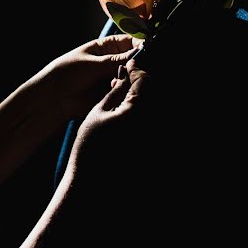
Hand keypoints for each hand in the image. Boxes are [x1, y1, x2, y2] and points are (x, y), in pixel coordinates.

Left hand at [28, 35, 138, 119]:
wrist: (55, 98)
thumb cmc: (68, 73)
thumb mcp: (92, 63)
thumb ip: (116, 60)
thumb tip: (140, 52)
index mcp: (107, 46)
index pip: (131, 40)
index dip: (141, 43)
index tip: (149, 49)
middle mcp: (115, 60)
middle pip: (137, 58)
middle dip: (141, 62)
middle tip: (141, 68)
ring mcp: (117, 76)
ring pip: (135, 75)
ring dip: (137, 77)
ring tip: (131, 80)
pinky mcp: (117, 92)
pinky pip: (130, 89)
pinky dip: (131, 90)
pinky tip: (128, 91)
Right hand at [67, 60, 148, 179]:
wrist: (94, 182)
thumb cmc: (90, 146)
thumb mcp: (98, 113)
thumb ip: (115, 91)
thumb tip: (125, 74)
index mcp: (138, 110)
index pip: (145, 80)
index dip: (136, 70)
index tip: (128, 66)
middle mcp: (153, 121)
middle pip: (155, 91)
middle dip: (143, 82)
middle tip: (126, 80)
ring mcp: (156, 134)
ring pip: (156, 105)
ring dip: (144, 97)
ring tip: (127, 97)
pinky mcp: (155, 145)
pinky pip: (154, 121)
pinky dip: (145, 113)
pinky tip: (130, 115)